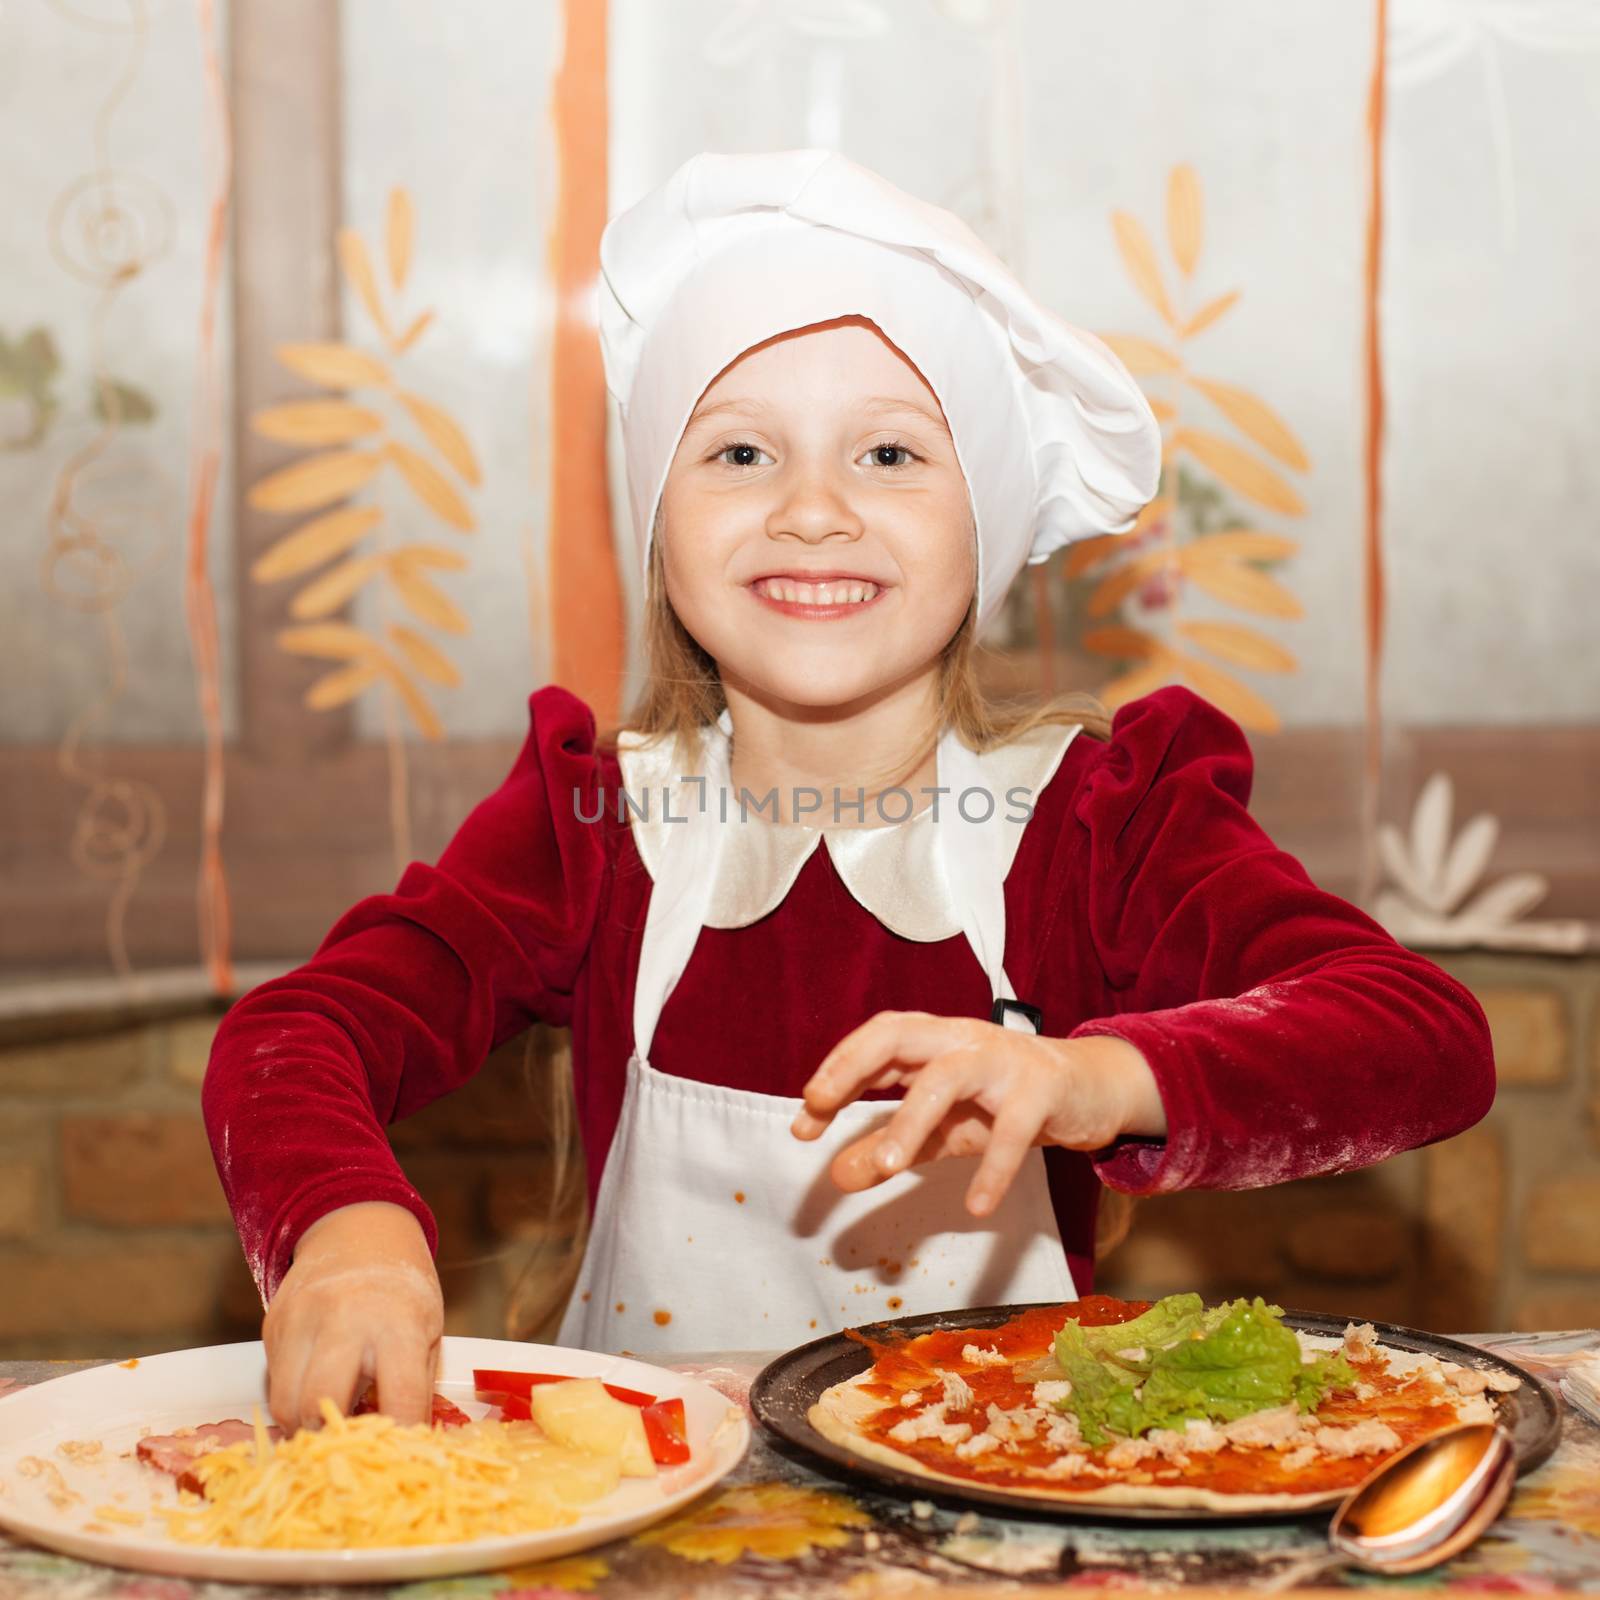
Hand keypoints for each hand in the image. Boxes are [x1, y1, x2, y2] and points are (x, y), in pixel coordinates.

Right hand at [261, 1201, 442, 1432]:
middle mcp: (345, 1318)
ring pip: (285, 1403)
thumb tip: (407, 1447)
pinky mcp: (273, 1323)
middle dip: (331, 1440)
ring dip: (303, 1428)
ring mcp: (302, 1319)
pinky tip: (312, 1394)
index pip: (400, 1397)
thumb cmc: (401, 1290)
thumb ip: (415, 1384)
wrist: (357, 1231)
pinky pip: (273, 1383)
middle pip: (321, 1403)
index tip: (399, 1465)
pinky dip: (290, 1401)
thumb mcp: (426, 1328)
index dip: (400, 1439)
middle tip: (345, 1452)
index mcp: (397, 1322)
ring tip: (326, 1429)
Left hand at [791, 1012, 1165, 1217]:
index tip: (804, 1122)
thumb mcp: (942, 1127)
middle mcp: (960, 1040)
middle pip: (898, 1036)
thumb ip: (890, 1145)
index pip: (874, 1043)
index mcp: (932, 1041)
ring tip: (885, 1168)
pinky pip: (1013, 1128)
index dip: (835, 1073)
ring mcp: (1003, 1061)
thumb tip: (836, 1176)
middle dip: (853, 1065)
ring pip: (947, 1078)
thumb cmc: (1002, 1100)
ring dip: (910, 1121)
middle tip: (819, 1105)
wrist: (1088, 1089)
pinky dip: (993, 1167)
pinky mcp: (1043, 1091)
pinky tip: (976, 1204)